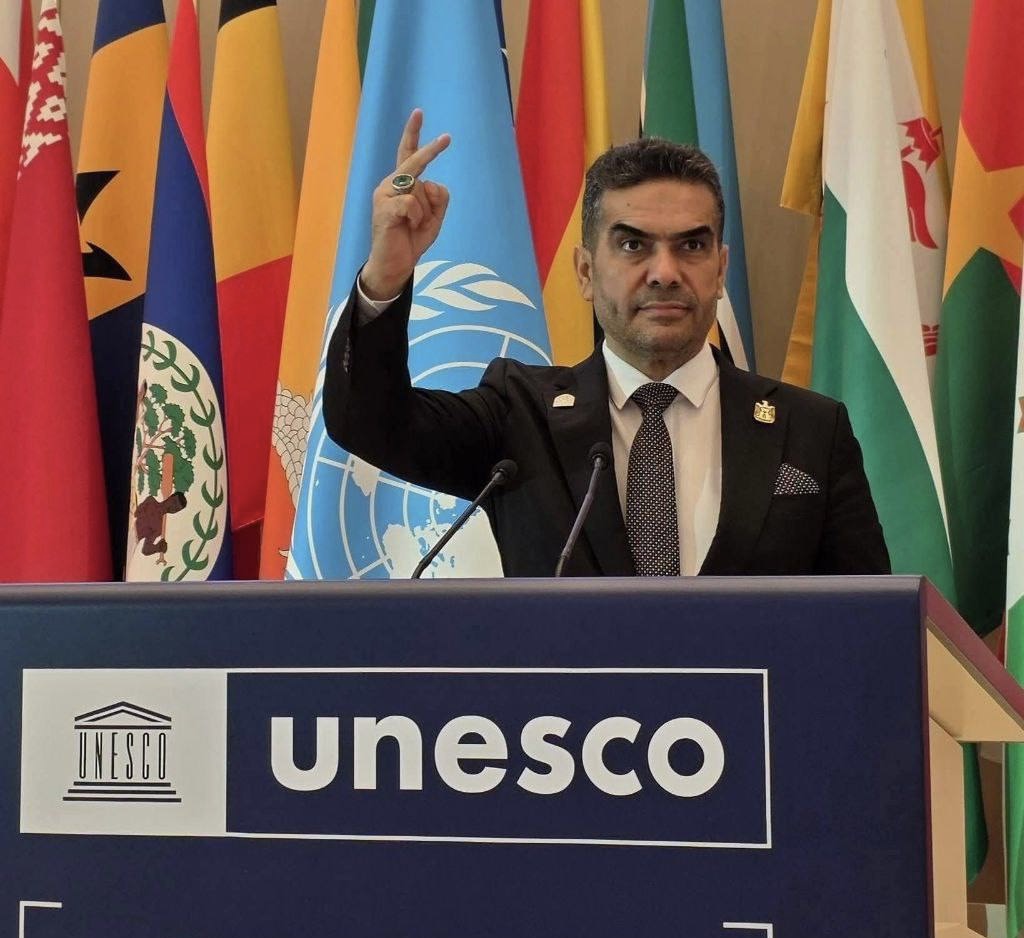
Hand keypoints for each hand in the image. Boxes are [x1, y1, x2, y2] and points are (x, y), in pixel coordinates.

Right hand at [361, 109, 450, 299]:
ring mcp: (384, 195)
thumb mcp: (434, 218)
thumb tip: (431, 182)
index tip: (419, 112)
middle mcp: (390, 185)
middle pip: (415, 163)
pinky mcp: (384, 208)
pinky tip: (406, 228)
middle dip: (431, 151)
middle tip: (448, 138)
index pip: (408, 155)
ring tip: (412, 226)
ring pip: (418, 189)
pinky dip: (416, 218)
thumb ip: (439, 199)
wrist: (394, 265)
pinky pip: (412, 204)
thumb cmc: (411, 239)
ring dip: (424, 212)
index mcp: (401, 185)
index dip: (413, 134)